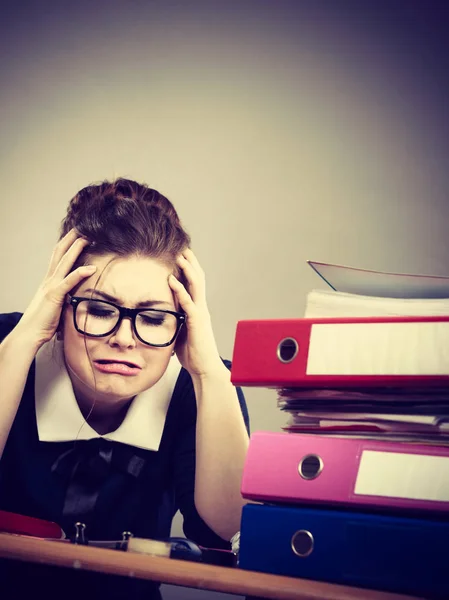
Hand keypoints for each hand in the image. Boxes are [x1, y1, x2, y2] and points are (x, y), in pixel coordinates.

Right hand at [15, 229, 95, 348]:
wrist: (28, 334)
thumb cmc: (42, 324)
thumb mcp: (55, 306)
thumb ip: (64, 298)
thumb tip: (73, 297)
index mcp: (49, 282)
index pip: (58, 257)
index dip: (67, 244)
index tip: (77, 234)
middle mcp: (48, 280)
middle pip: (59, 253)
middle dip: (71, 238)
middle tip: (83, 226)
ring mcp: (51, 287)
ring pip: (64, 262)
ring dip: (76, 248)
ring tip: (88, 237)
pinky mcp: (54, 296)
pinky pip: (69, 281)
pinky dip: (80, 273)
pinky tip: (92, 267)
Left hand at [168, 249, 222, 377]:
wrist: (205, 369)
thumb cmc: (193, 354)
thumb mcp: (181, 333)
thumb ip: (176, 322)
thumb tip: (163, 318)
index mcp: (198, 310)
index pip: (194, 284)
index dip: (189, 269)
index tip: (182, 256)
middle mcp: (201, 308)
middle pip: (198, 279)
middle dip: (191, 263)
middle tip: (183, 247)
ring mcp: (200, 313)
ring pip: (196, 286)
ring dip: (187, 269)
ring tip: (179, 256)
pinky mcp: (196, 322)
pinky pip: (188, 302)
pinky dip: (179, 290)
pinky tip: (171, 280)